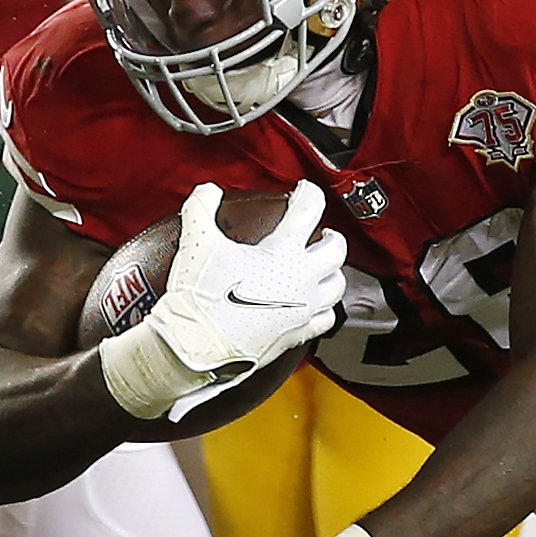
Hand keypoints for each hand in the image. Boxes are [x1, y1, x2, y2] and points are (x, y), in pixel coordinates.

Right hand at [100, 182, 345, 420]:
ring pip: (337, 286)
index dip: (309, 193)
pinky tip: (315, 305)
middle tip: (321, 233)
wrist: (197, 345)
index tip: (304, 192)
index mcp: (283, 252)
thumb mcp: (197, 242)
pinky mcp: (298, 333)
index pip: (309, 210)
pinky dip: (324, 309)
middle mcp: (302, 280)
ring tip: (322, 267)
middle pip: (336, 250)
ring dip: (332, 273)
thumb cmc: (201, 296)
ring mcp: (303, 309)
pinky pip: (326, 320)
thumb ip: (202, 208)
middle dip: (330, 237)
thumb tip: (207, 191)